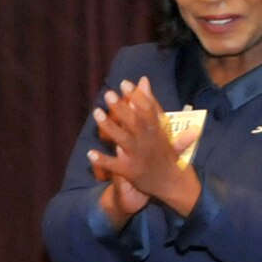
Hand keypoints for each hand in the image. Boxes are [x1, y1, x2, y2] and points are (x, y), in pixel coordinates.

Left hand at [87, 76, 200, 215]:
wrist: (171, 182)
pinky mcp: (130, 171)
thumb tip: (144, 79)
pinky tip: (90, 153)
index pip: (148, 110)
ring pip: (124, 140)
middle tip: (108, 94)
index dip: (137, 96)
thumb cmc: (164, 150)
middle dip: (121, 108)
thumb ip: (150, 103)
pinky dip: (103, 160)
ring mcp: (139, 156)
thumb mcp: (161, 126)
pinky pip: (115, 165)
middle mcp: (148, 141)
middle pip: (134, 122)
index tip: (125, 83)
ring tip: (96, 113)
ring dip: (110, 127)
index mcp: (157, 130)